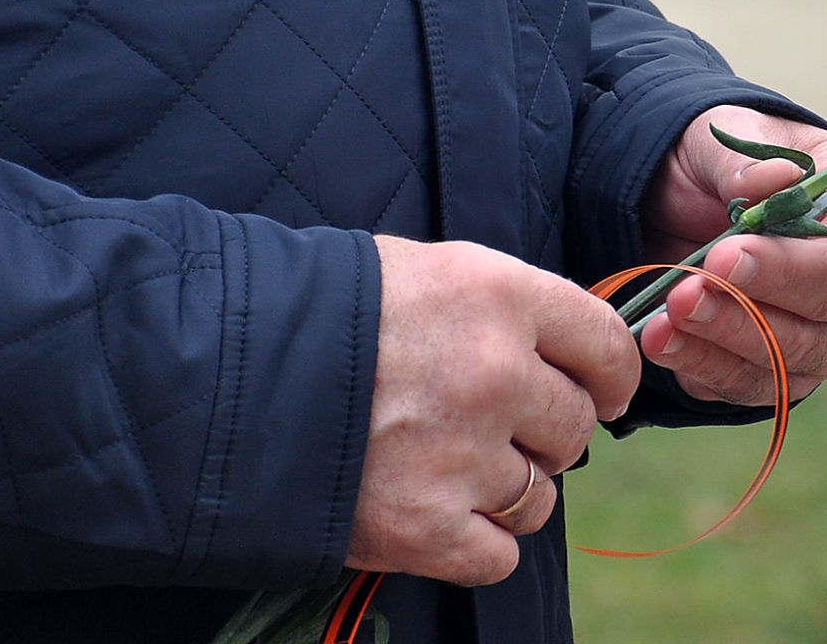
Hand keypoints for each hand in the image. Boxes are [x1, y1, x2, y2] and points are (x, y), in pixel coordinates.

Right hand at [347, 236, 639, 584]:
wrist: (216, 371)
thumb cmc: (323, 312)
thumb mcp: (425, 272)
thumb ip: (504, 308)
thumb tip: (569, 351)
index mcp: (498, 295)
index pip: (606, 345)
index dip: (611, 375)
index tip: (603, 391)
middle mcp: (493, 373)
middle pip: (575, 425)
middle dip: (545, 431)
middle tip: (494, 426)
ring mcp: (461, 454)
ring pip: (541, 495)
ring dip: (508, 489)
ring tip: (448, 465)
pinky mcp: (423, 526)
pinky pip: (499, 555)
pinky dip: (475, 544)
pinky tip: (439, 515)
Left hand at [639, 105, 826, 404]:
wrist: (676, 214)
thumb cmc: (725, 165)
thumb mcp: (723, 136)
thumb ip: (743, 158)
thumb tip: (773, 182)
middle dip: (783, 279)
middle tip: (721, 259)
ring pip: (802, 348)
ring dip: (735, 327)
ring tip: (676, 299)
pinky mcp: (785, 374)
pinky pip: (753, 383)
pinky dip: (703, 362)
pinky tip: (661, 337)